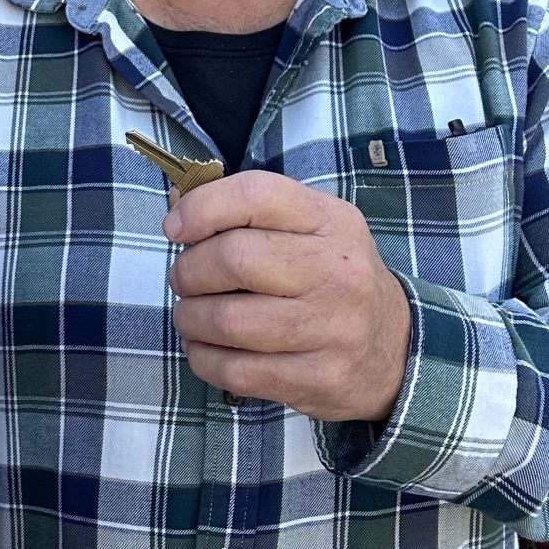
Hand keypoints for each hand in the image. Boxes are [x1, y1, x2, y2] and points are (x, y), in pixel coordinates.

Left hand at [163, 170, 410, 422]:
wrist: (398, 349)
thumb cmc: (328, 274)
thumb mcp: (304, 226)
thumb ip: (242, 209)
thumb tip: (176, 199)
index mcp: (329, 220)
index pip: (256, 195)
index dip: (202, 207)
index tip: (173, 227)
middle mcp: (337, 270)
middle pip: (235, 259)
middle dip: (189, 270)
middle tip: (183, 279)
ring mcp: (334, 328)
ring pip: (229, 320)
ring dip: (190, 318)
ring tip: (190, 315)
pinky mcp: (322, 378)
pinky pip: (238, 371)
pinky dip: (204, 359)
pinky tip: (204, 349)